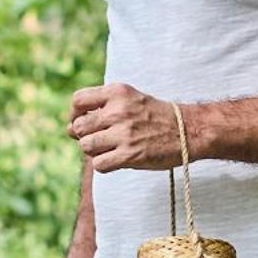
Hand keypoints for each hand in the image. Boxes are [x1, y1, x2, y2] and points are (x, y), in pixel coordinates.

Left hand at [68, 83, 184, 173]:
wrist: (189, 130)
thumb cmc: (156, 116)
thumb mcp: (130, 100)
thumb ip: (101, 108)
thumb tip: (68, 129)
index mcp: (117, 92)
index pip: (78, 100)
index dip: (75, 114)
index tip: (84, 122)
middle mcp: (118, 110)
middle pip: (78, 127)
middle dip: (85, 136)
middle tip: (101, 139)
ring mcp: (124, 133)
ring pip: (85, 146)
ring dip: (94, 151)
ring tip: (110, 149)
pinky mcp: (130, 155)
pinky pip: (99, 164)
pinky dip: (104, 165)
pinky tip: (117, 160)